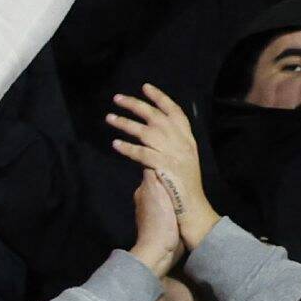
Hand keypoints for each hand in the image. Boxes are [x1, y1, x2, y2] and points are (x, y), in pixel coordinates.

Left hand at [112, 84, 219, 250]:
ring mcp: (176, 156)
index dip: (162, 99)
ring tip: (108, 118)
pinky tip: (115, 145)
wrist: (192, 213)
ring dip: (126, 124)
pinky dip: (128, 149)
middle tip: (117, 98)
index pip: (177, 113)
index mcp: (188, 142)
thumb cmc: (181, 190)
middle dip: (138, 105)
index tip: (146, 87)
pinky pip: (143, 154)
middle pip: (159, 117)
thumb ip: (162, 152)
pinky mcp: (166, 168)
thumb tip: (144, 145)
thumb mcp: (176, 165)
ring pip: (148, 132)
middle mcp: (184, 145)